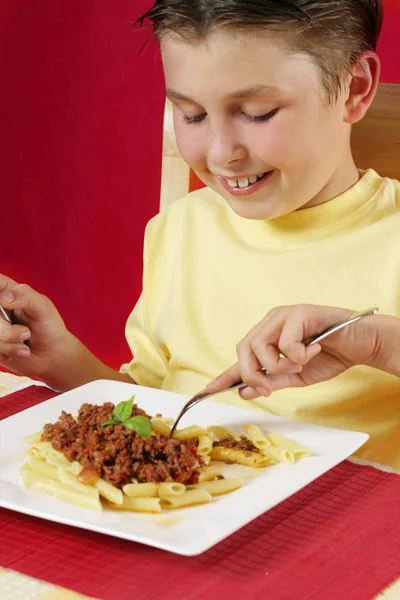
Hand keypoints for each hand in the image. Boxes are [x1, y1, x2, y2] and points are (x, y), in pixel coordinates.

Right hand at [0, 274, 71, 379]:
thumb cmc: (49, 326)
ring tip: (25, 342)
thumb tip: (3, 297)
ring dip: (9, 342)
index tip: (4, 302)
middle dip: (5, 330)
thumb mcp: (42, 307)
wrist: (51, 354)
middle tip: (26, 332)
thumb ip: (25, 296)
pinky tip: (19, 351)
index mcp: (5, 291)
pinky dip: (8, 352)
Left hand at [207, 304, 382, 398]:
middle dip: (252, 374)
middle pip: (244, 349)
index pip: (242, 356)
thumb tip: (245, 391)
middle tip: (267, 388)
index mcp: (268, 336)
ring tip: (299, 364)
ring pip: (260, 346)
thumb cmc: (330, 356)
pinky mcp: (298, 312)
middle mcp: (271, 323)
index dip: (226, 373)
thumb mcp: (296, 376)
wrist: (359, 345)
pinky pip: (286, 343)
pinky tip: (315, 349)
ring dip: (278, 365)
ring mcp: (283, 315)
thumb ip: (271, 382)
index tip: (209, 389)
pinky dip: (299, 355)